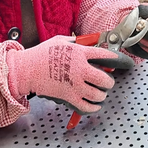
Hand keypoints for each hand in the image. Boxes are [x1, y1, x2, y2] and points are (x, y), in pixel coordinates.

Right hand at [6, 35, 133, 113]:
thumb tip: (85, 43)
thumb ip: (75, 42)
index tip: (121, 62)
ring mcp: (75, 84)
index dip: (116, 59)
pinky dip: (93, 107)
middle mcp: (80, 69)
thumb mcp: (60, 41)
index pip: (105, 56)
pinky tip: (94, 104)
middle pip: (105, 79)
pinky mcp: (68, 97)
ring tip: (100, 93)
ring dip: (102, 95)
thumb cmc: (40, 54)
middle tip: (108, 82)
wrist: (25, 70)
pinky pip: (87, 106)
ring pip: (99, 94)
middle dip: (109, 82)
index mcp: (79, 53)